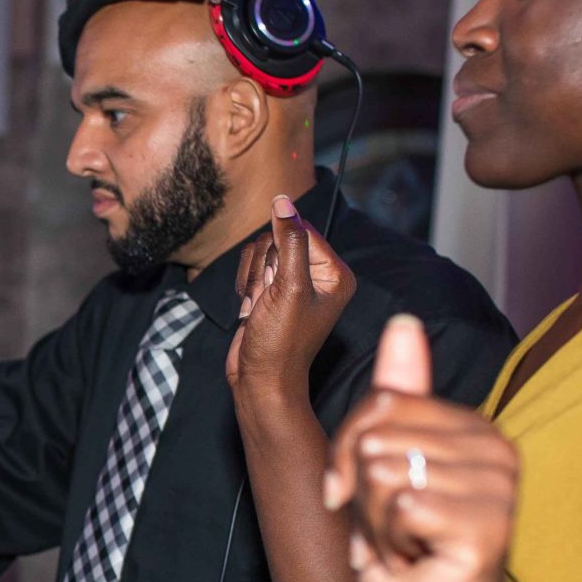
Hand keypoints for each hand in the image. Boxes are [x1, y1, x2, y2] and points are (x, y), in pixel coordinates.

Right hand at [227, 193, 356, 403]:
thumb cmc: (281, 343)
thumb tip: (283, 201)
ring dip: (252, 280)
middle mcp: (318, 276)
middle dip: (264, 267)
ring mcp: (293, 284)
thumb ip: (290, 240)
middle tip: (267, 298)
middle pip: (279, 239)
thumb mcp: (289, 287)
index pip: (302, 230)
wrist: (260, 380)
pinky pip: (252, 268)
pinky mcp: (272, 292)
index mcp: (335, 273)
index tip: (276, 279)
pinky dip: (246, 287)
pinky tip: (252, 310)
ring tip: (259, 307)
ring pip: (261, 252)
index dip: (280, 249)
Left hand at [324, 315, 519, 581]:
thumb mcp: (381, 471)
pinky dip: (391, 543)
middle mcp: (497, 448)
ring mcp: (499, 486)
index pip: (378, 402)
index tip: (364, 498)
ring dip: (376, 524)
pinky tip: (418, 562)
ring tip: (408, 548)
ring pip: (384, 471)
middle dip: (362, 494)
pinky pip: (402, 506)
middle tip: (395, 532)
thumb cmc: (406, 559)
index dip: (348, 456)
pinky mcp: (490, 525)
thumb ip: (396, 400)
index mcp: (474, 428)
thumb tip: (403, 324)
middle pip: (375, 435)